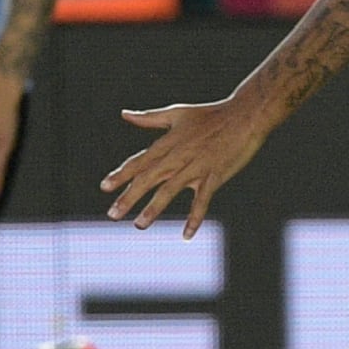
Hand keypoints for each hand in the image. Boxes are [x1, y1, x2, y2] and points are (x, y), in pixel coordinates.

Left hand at [101, 96, 272, 237]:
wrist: (244, 116)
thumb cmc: (212, 114)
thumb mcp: (177, 114)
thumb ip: (150, 118)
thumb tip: (124, 114)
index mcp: (168, 143)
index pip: (139, 162)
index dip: (121, 175)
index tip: (104, 188)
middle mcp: (177, 157)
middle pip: (148, 178)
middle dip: (129, 197)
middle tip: (113, 215)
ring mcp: (196, 167)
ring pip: (169, 190)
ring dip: (153, 208)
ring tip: (139, 225)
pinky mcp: (214, 176)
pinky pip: (202, 200)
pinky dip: (194, 218)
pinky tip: (186, 235)